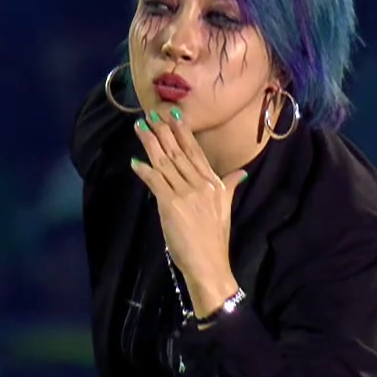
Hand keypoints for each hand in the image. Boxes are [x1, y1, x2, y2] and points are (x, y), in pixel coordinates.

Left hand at [130, 107, 245, 315]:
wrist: (210, 263)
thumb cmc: (215, 238)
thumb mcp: (225, 208)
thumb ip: (230, 186)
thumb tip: (241, 173)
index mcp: (213, 183)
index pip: (195, 151)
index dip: (183, 132)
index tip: (173, 114)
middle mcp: (200, 184)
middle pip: (178, 152)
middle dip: (163, 131)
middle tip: (151, 113)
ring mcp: (186, 194)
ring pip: (165, 162)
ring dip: (150, 144)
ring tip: (140, 127)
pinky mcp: (171, 205)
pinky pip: (155, 183)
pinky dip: (145, 171)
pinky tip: (135, 162)